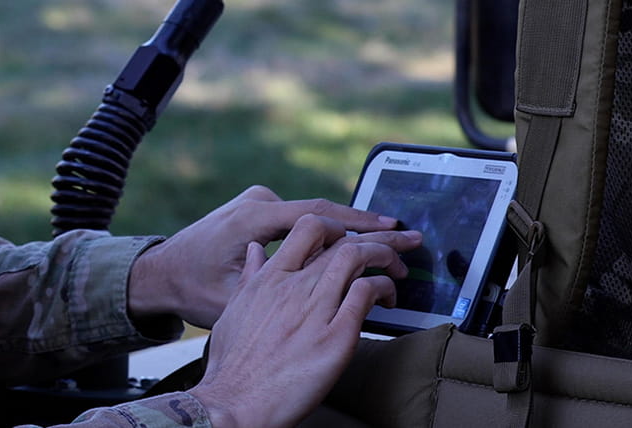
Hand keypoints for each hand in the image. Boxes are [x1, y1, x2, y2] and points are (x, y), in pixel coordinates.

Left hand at [128, 185, 413, 327]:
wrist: (157, 274)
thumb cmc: (190, 290)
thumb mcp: (233, 297)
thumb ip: (275, 285)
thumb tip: (320, 286)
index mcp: (255, 217)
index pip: (320, 218)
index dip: (361, 226)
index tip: (394, 231)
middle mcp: (258, 202)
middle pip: (324, 213)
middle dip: (367, 226)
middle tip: (406, 235)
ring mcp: (256, 203)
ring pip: (313, 217)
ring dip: (348, 229)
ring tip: (387, 240)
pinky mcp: (256, 211)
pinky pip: (299, 220)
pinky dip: (327, 231)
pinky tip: (351, 244)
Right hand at [188, 213, 415, 427]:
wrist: (234, 404)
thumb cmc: (232, 365)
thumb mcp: (233, 309)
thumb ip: (250, 276)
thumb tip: (256, 249)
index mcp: (270, 277)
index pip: (310, 227)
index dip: (338, 227)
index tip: (351, 239)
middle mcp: (293, 286)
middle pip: (344, 240)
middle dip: (378, 237)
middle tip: (399, 240)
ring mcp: (315, 310)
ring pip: (358, 257)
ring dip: (386, 256)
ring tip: (399, 268)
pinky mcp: (335, 338)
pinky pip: (366, 294)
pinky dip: (383, 288)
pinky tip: (388, 298)